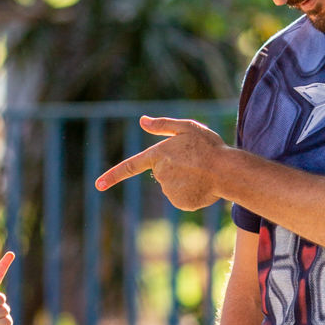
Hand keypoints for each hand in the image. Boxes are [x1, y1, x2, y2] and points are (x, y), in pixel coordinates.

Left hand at [94, 115, 228, 211]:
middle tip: (195, 160)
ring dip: (185, 179)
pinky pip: (183, 197)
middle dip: (176, 167)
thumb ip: (162, 125)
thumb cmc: (208, 146)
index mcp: (157, 155)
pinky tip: (203, 184)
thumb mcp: (186, 128)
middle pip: (163, 172)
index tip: (98, 185)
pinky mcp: (180, 203)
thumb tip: (142, 120)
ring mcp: (169, 191)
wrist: (226, 171)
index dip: (113, 175)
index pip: (130, 166)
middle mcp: (160, 175)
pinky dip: (192, 192)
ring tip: (201, 172)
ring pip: (174, 185)